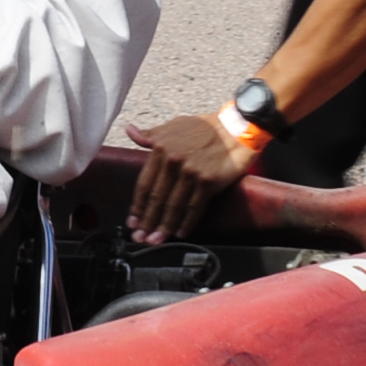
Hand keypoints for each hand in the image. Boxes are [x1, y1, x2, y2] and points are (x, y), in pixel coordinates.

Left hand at [126, 110, 263, 240]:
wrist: (236, 127)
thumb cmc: (205, 126)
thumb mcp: (174, 125)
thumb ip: (151, 134)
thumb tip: (129, 131)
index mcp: (161, 149)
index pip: (144, 184)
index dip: (137, 206)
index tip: (132, 221)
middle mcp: (173, 162)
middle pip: (156, 199)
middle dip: (147, 221)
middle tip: (139, 237)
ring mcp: (191, 173)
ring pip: (174, 206)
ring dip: (164, 227)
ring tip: (155, 240)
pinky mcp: (208, 182)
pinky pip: (195, 208)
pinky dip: (187, 223)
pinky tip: (180, 233)